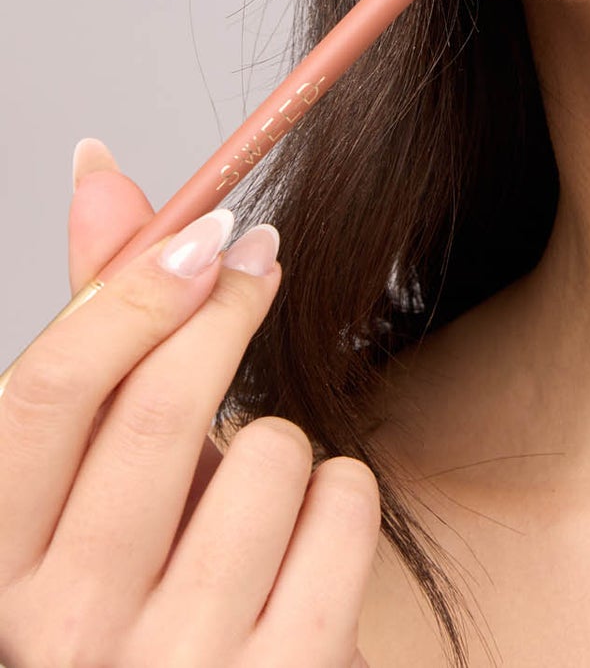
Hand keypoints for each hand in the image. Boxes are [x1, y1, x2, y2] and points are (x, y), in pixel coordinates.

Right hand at [0, 139, 378, 665]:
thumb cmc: (148, 577)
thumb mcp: (95, 475)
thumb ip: (98, 328)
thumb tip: (99, 164)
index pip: (49, 394)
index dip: (133, 291)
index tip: (206, 229)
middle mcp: (67, 635)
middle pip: (160, 406)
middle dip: (228, 309)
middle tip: (260, 262)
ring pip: (270, 450)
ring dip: (280, 434)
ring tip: (253, 488)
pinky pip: (345, 507)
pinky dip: (340, 496)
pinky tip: (304, 540)